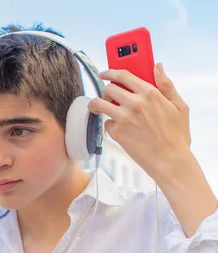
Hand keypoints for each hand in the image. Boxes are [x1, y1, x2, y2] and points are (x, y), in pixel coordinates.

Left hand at [88, 63, 191, 179]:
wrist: (169, 160)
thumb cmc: (176, 135)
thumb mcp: (179, 106)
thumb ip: (166, 85)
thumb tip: (157, 67)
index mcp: (150, 93)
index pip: (124, 75)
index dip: (110, 72)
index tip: (104, 73)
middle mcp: (135, 103)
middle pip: (108, 89)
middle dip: (106, 91)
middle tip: (109, 97)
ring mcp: (124, 118)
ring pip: (99, 103)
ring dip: (97, 105)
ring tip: (101, 109)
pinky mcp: (116, 132)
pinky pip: (106, 123)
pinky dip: (110, 124)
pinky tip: (120, 128)